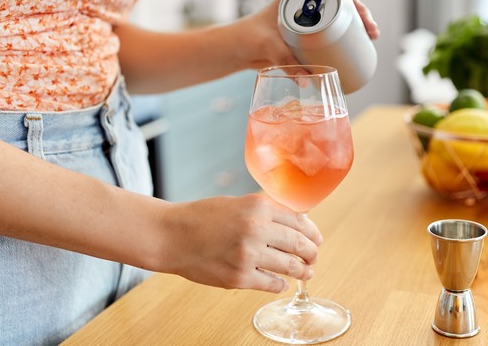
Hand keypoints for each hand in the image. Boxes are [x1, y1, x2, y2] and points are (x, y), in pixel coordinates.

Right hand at [160, 193, 322, 292]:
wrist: (171, 235)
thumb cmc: (202, 217)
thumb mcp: (237, 203)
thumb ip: (265, 211)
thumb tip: (297, 220)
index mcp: (258, 206)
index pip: (299, 220)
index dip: (312, 232)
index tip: (316, 239)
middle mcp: (256, 228)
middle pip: (299, 243)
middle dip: (311, 253)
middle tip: (314, 257)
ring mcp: (248, 255)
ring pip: (289, 266)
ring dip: (302, 271)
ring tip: (307, 273)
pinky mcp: (239, 277)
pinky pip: (271, 283)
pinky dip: (280, 284)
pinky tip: (282, 283)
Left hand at [232, 0, 379, 70]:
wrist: (234, 49)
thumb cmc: (246, 39)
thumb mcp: (267, 46)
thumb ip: (285, 63)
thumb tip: (306, 82)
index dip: (354, 3)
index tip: (365, 19)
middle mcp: (304, 7)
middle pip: (340, 8)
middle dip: (361, 18)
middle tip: (373, 34)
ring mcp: (304, 23)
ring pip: (336, 23)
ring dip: (355, 30)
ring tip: (370, 42)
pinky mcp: (303, 39)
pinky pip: (328, 36)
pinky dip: (344, 40)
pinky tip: (358, 48)